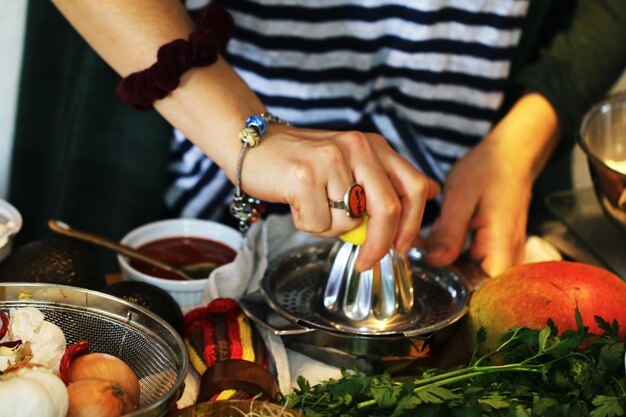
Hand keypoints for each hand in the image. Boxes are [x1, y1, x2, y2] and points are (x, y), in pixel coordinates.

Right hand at [245, 124, 438, 269]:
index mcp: (375, 145)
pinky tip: (296, 203)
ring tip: (313, 207)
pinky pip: (319, 223)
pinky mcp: (304, 176)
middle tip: (367, 262)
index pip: (414, 187)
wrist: (256, 144)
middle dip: (380, 245)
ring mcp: (330, 159)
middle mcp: (357, 147)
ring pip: (348, 223)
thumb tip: (430, 192)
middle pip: (388, 209)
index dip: (413, 224)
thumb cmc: (305, 163)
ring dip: (330, 229)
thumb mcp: (353, 162)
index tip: (401, 247)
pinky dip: (307, 224)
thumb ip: (387, 178)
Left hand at [425, 93, 561, 276]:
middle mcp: (506, 258)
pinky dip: (452, 255)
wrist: (510, 155)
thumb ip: (448, 234)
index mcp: (500, 249)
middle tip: (418, 256)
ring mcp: (502, 254)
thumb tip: (434, 263)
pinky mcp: (495, 248)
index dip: (452, 289)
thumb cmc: (488, 171)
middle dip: (444, 276)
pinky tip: (435, 240)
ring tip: (424, 244)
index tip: (426, 276)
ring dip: (446, 265)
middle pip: (473, 285)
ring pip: (470, 274)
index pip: (481, 292)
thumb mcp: (460, 198)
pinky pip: (472, 262)